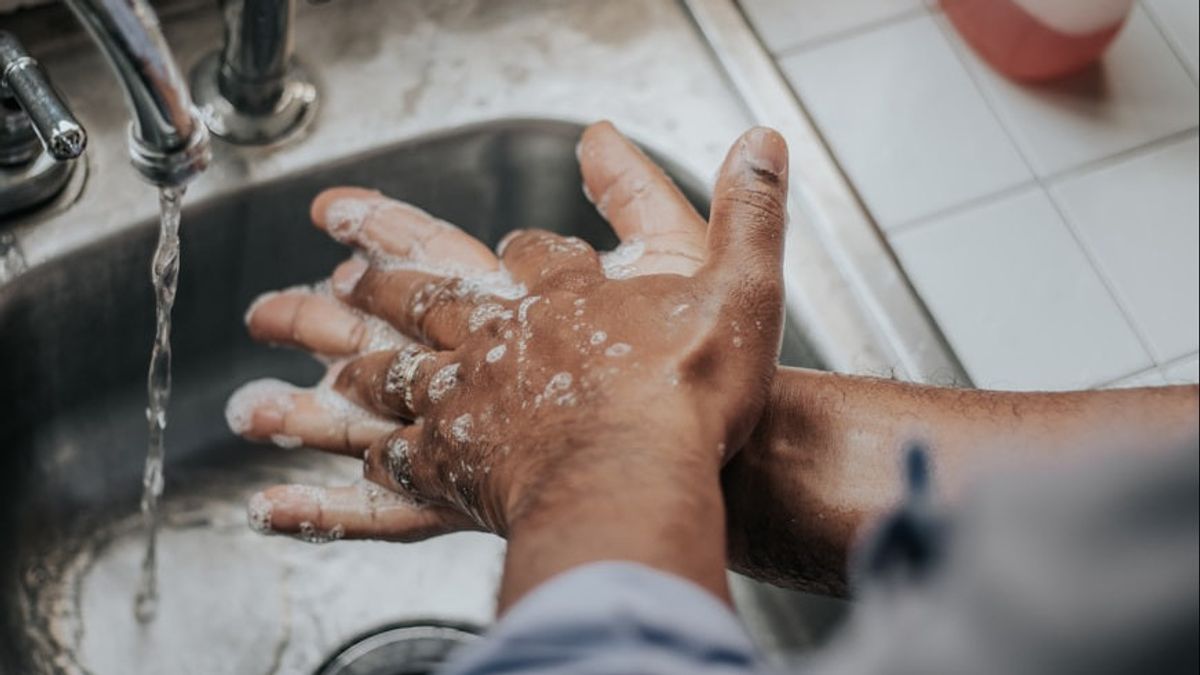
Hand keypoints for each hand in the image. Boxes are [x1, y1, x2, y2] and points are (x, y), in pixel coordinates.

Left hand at [231, 121, 739, 540]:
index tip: (512, 244)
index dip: (525, 249)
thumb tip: (760, 140)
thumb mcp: (740, 283)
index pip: (533, 254)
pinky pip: (396, 462)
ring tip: (292, 352)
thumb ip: (748, 211)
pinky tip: (347, 468)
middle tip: (333, 262)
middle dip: (381, 277)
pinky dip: (368, 462)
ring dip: (343, 357)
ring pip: (391, 369)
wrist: (638, 475)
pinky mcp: (455, 467)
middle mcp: (503, 340)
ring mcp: (469, 401)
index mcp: (564, 296)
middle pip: (429, 296)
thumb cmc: (689, 393)